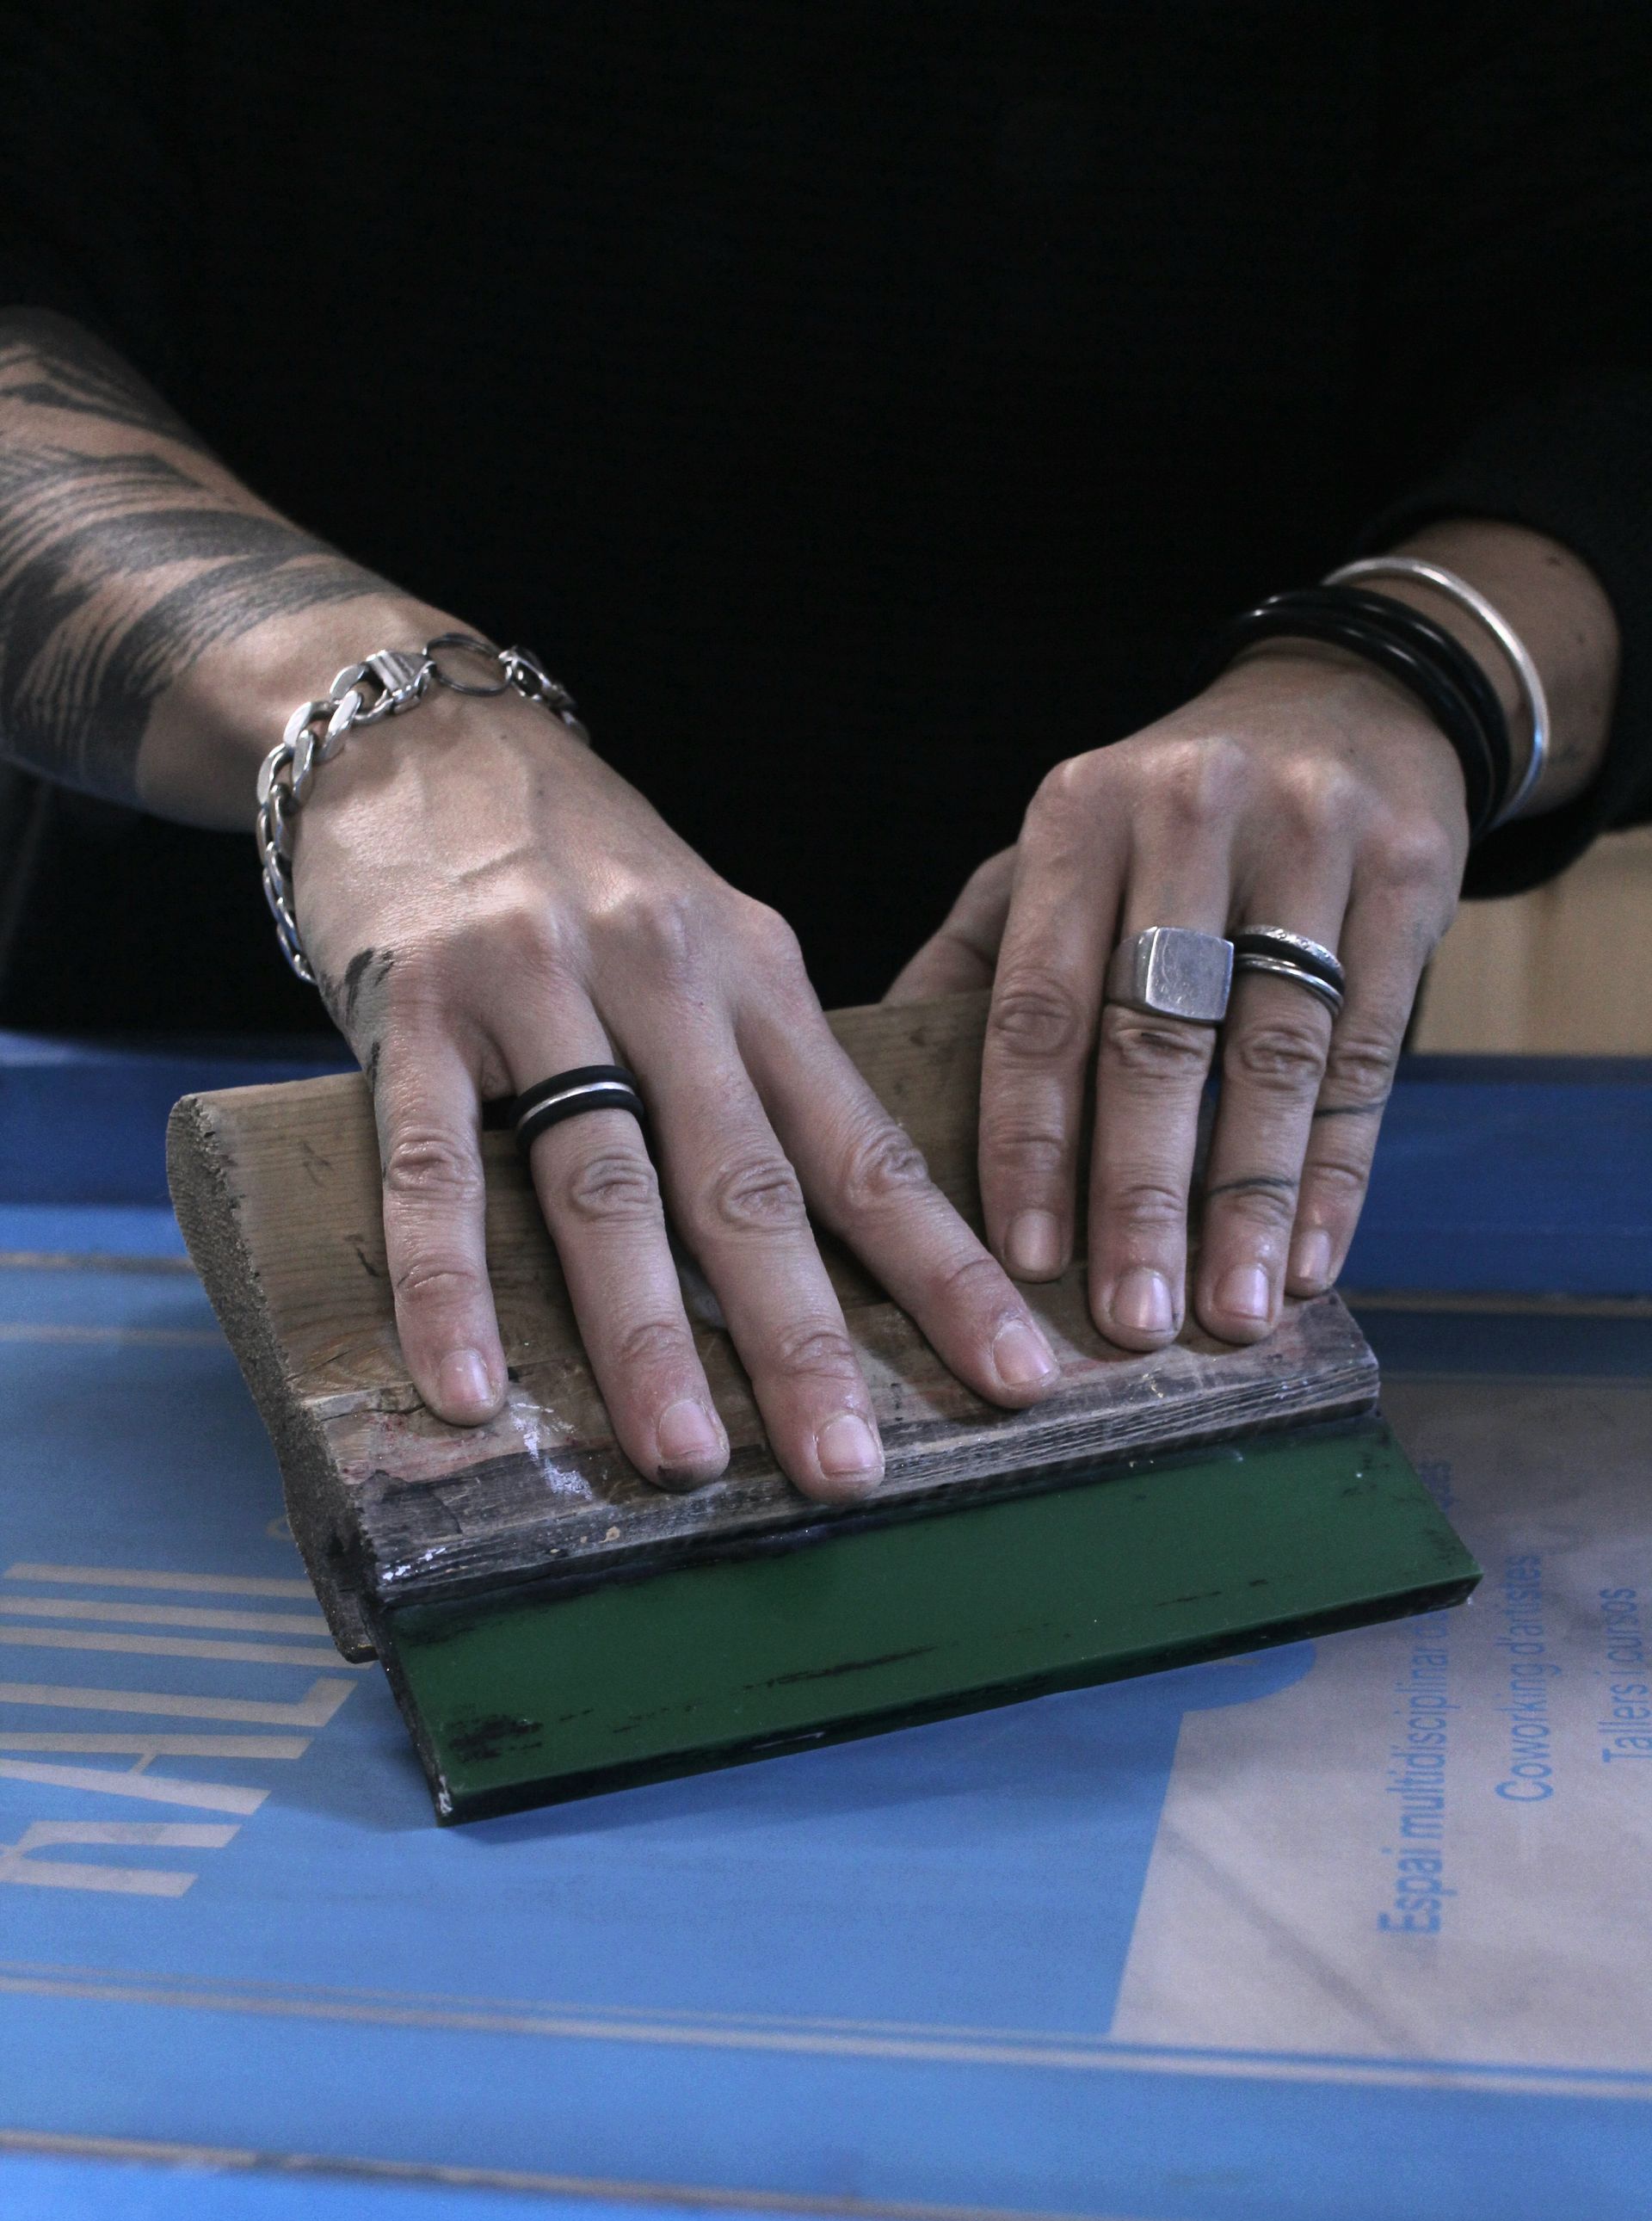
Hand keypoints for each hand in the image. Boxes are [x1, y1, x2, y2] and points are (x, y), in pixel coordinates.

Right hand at [290, 675, 1059, 1499]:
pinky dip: (450, 1280)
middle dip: (804, 1336)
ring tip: (683, 1457)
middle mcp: (664, 979)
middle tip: (851, 1469)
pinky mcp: (414, 1005)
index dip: (943, 1271)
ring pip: (604, 1180)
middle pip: (746, 1183)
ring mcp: (535, 990)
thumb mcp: (708, 937)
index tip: (1015, 1377)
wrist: (417, 727)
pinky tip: (470, 1385)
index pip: (864, 1148)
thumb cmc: (583, 862)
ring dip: (645, 1330)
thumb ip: (766, 1066)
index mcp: (758, 977)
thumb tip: (854, 1227)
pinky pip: (432, 1163)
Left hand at [888, 644, 1469, 1344]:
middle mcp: (1190, 815)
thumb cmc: (1168, 811)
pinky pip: (1371, 1051)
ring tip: (1232, 1314)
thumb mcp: (1064, 845)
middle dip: (1142, 1194)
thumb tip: (868, 1088)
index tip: (1024, 1259)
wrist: (1344, 696)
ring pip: (1275, 1053)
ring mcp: (1312, 837)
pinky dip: (1338, 1168)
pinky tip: (1313, 1258)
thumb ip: (978, 956)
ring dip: (1252, 1202)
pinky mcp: (1413, 872)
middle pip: (1158, 1036)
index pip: (1040, 1001)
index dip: (1032, 1139)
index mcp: (1078, 816)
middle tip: (1129, 1318)